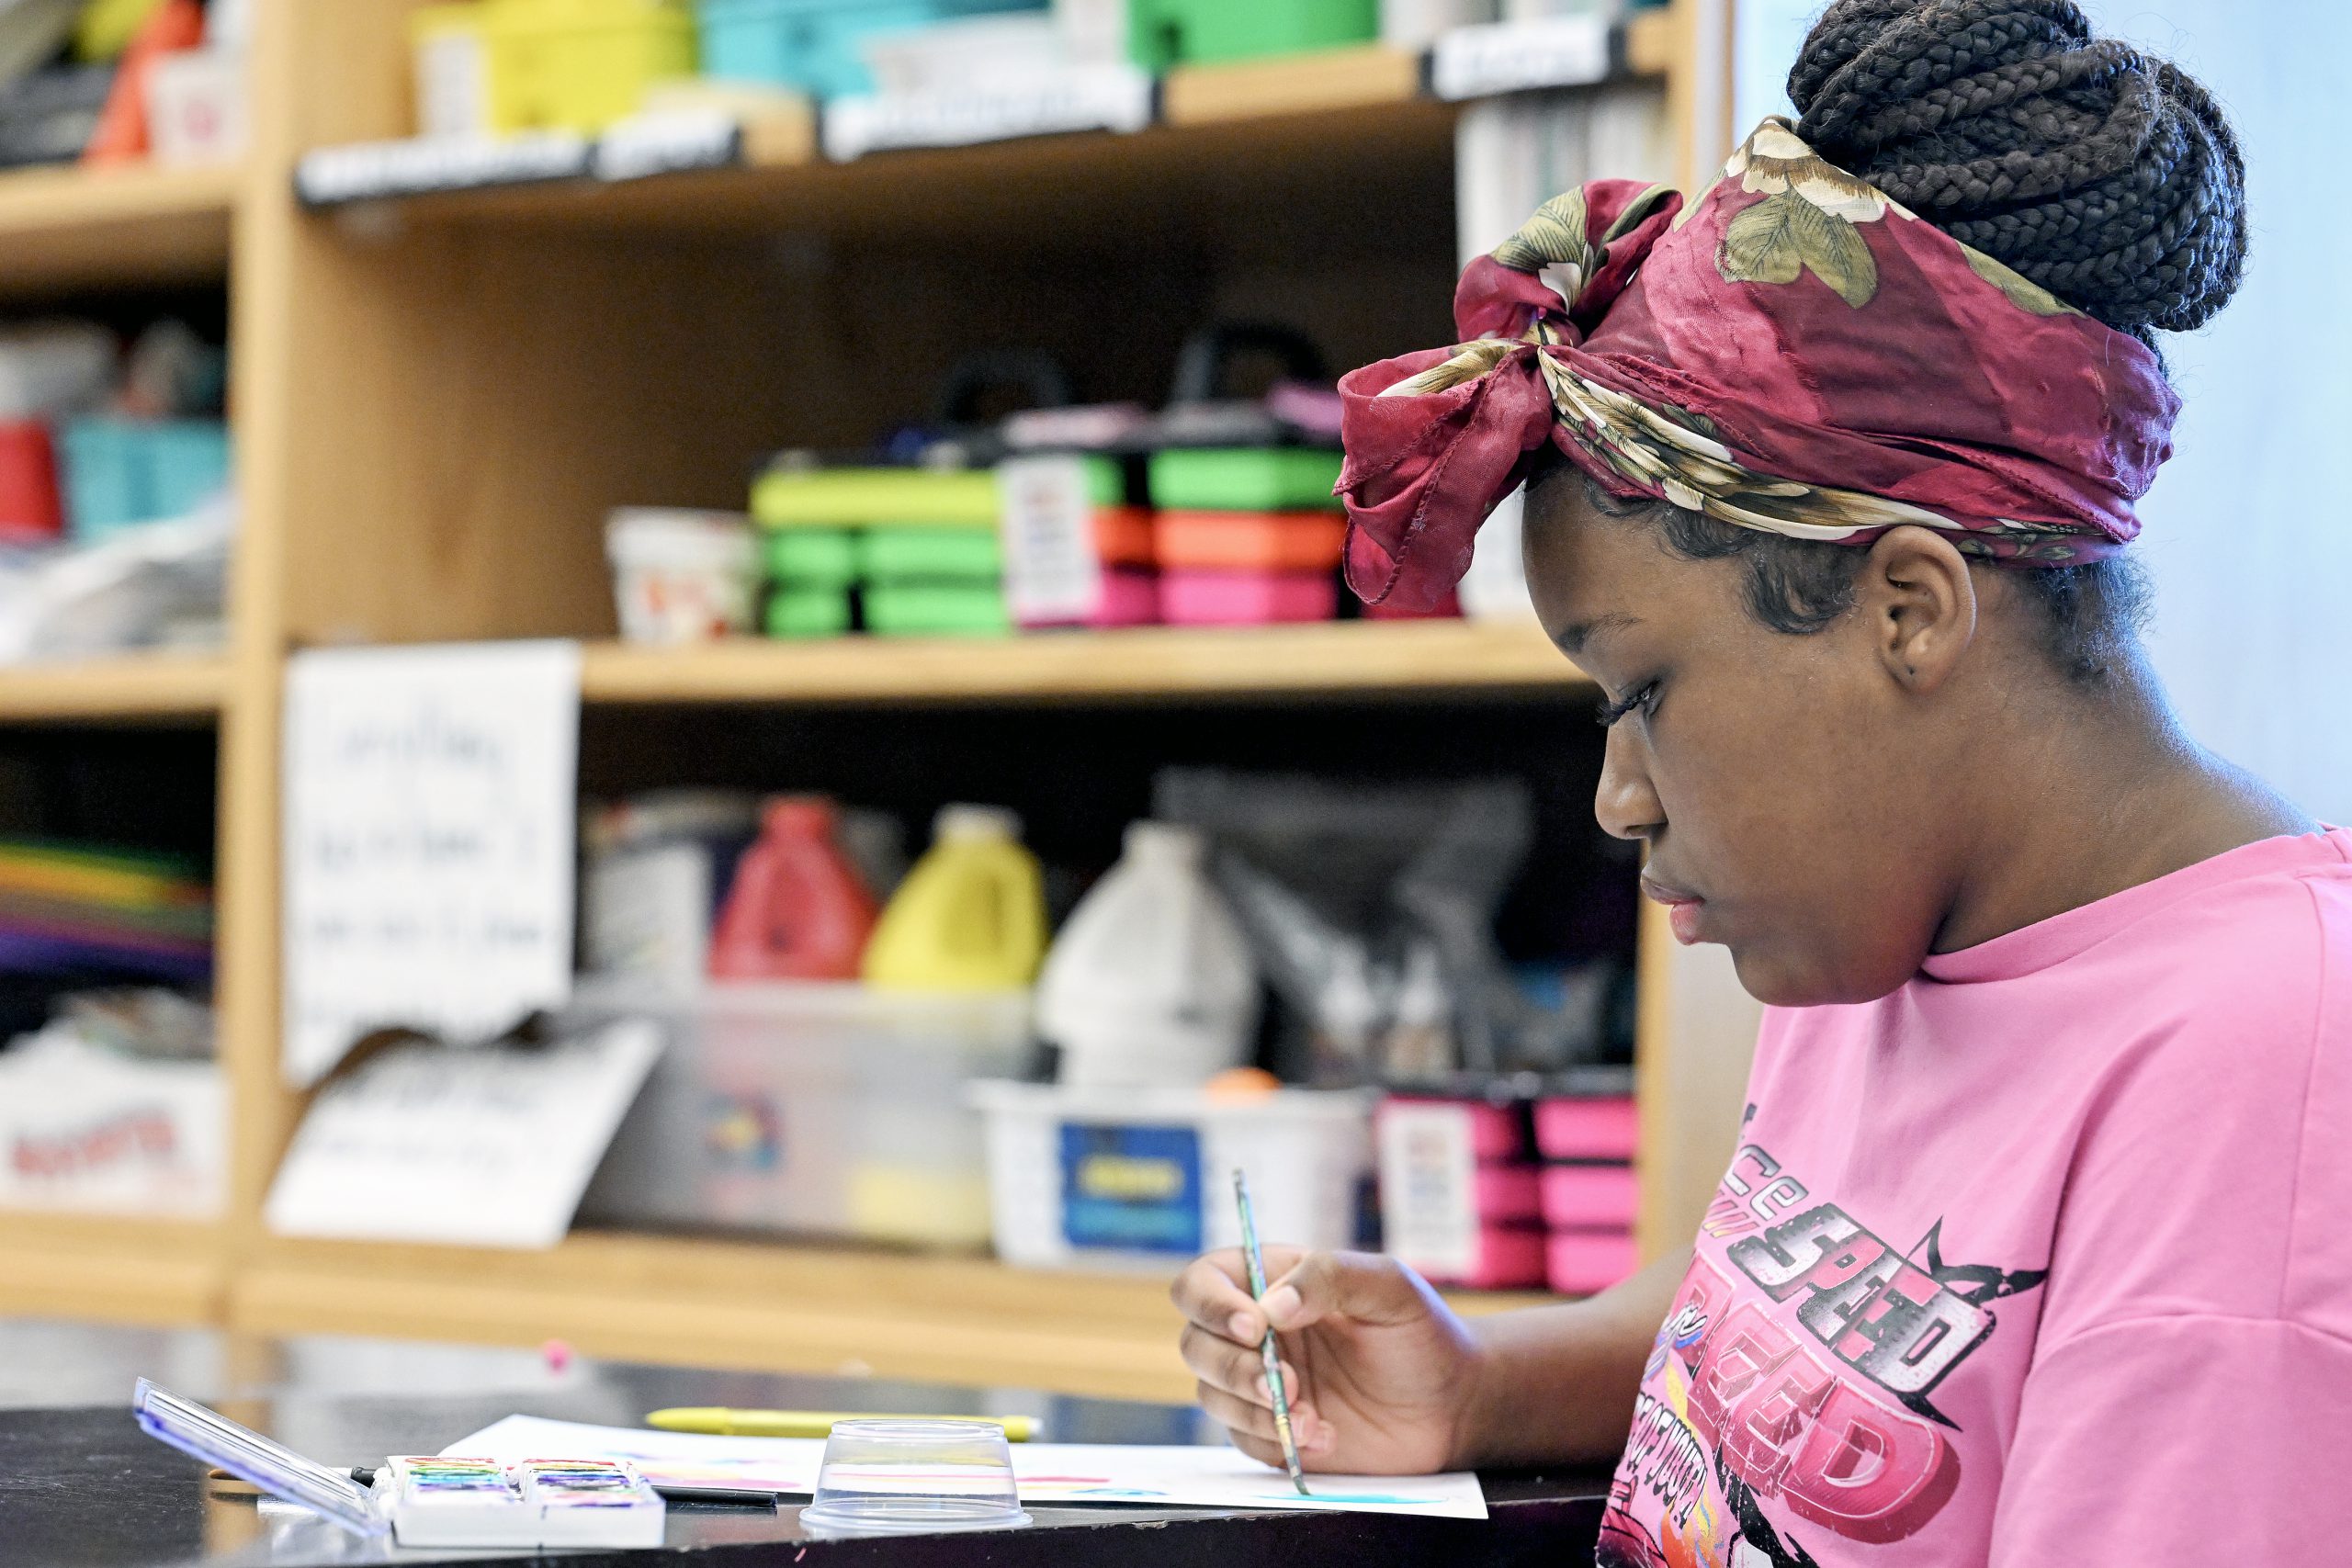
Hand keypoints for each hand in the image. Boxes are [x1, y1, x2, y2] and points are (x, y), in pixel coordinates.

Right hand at [1172, 1247, 1483, 1475]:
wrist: (1453, 1406)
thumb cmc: (1422, 1335)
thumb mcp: (1389, 1288)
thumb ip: (1329, 1276)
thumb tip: (1270, 1305)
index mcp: (1273, 1281)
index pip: (1205, 1281)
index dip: (1212, 1303)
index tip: (1253, 1326)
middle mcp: (1257, 1331)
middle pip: (1195, 1342)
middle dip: (1232, 1366)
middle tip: (1283, 1382)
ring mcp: (1260, 1383)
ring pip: (1210, 1392)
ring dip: (1253, 1408)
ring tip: (1314, 1416)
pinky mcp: (1271, 1432)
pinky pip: (1242, 1438)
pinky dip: (1276, 1439)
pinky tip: (1325, 1436)